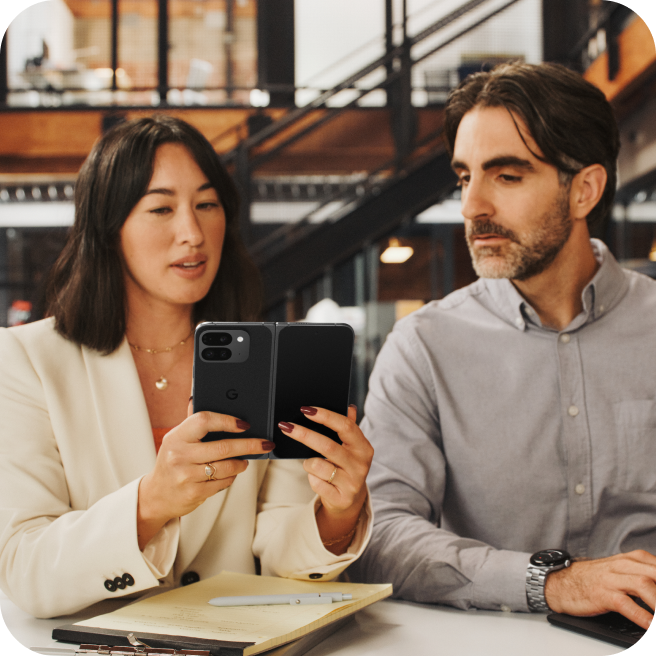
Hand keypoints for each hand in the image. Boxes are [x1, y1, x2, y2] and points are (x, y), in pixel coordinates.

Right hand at [137, 399, 273, 548]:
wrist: (157, 496)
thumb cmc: (172, 462)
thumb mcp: (176, 439)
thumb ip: (191, 421)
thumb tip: (198, 395)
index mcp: (176, 436)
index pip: (204, 420)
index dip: (228, 420)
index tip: (245, 424)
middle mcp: (179, 455)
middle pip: (223, 447)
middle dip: (249, 445)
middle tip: (264, 444)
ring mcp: (186, 476)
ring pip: (226, 467)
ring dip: (241, 463)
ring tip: (244, 460)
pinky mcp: (194, 493)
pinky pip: (223, 482)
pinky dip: (231, 477)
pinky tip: (230, 473)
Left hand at [278, 405, 373, 553]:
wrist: (350, 500)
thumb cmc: (346, 467)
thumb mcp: (351, 447)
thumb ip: (349, 427)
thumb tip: (349, 406)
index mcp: (363, 447)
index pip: (345, 426)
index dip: (325, 416)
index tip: (306, 409)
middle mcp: (360, 464)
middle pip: (327, 445)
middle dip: (304, 434)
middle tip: (285, 426)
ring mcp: (352, 483)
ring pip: (318, 465)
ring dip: (308, 462)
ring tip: (312, 464)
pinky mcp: (341, 498)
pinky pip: (316, 483)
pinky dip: (311, 478)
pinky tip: (317, 478)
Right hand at [545, 550, 655, 629]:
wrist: (560, 583)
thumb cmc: (594, 581)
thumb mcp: (622, 573)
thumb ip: (646, 578)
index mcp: (633, 559)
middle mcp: (624, 565)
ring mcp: (612, 579)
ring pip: (645, 586)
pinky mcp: (602, 594)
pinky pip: (627, 604)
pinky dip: (644, 617)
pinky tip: (651, 627)